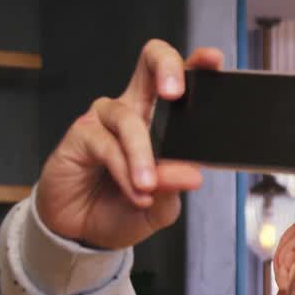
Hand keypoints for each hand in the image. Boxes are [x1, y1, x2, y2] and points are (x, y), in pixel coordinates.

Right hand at [35, 40, 221, 249]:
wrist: (84, 233)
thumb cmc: (123, 208)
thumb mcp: (161, 205)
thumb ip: (175, 186)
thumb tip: (192, 174)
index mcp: (161, 118)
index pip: (180, 80)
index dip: (197, 64)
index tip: (213, 60)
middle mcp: (134, 109)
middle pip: (149, 64)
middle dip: (166, 68)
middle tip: (174, 93)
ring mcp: (106, 119)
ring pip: (130, 120)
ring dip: (143, 156)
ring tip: (148, 186)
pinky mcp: (82, 134)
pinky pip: (108, 146)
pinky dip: (124, 171)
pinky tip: (134, 191)